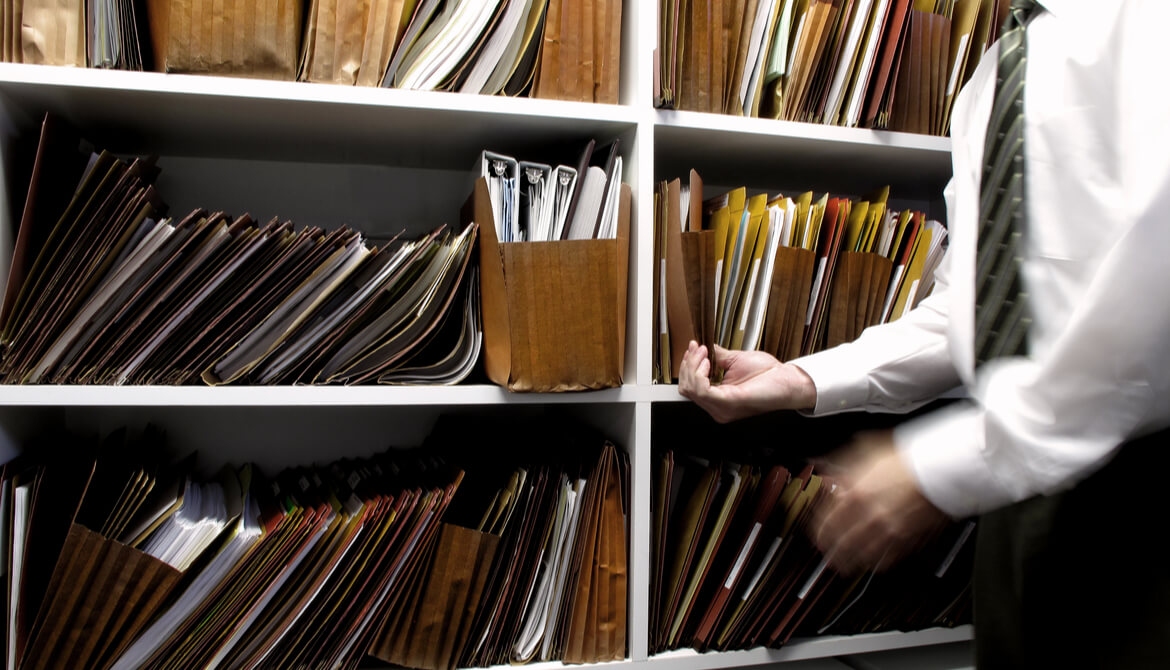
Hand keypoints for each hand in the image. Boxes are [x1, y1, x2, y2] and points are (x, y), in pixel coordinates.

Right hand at [677, 341, 816, 422]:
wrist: (787, 380)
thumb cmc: (768, 374)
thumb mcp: (735, 360)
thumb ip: (717, 356)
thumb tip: (703, 347)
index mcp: (718, 399)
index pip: (689, 387)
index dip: (687, 366)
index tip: (694, 346)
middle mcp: (717, 408)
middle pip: (685, 388)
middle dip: (688, 364)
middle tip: (699, 348)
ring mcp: (722, 408)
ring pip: (690, 389)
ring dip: (693, 366)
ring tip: (705, 353)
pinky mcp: (728, 403)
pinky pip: (702, 391)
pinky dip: (700, 373)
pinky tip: (708, 363)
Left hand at [811, 431, 948, 574]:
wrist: (941, 468)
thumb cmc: (906, 458)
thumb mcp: (867, 452)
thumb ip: (842, 465)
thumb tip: (825, 472)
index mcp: (856, 496)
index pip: (828, 522)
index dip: (819, 532)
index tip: (817, 535)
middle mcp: (870, 517)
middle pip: (842, 544)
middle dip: (831, 553)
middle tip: (827, 556)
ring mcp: (890, 532)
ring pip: (863, 557)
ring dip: (850, 564)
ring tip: (844, 567)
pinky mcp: (908, 540)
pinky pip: (888, 560)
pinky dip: (877, 565)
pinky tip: (873, 565)